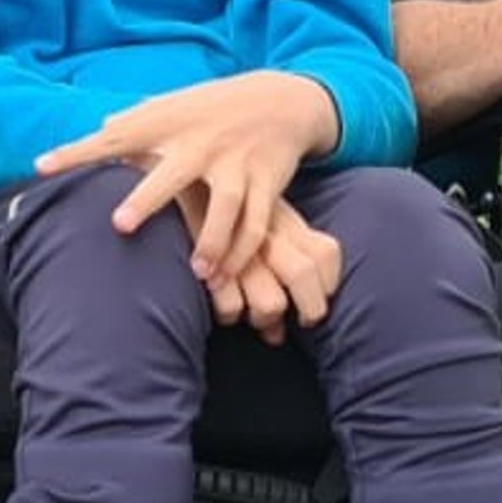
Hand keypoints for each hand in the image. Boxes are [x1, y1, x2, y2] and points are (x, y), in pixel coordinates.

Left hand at [34, 72, 336, 283]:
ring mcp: (235, 163)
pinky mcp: (266, 181)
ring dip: (211, 242)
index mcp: (169, 124)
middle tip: (119, 225)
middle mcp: (201, 143)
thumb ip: (137, 118)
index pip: (114, 136)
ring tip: (197, 274)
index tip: (40, 167)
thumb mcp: (175, 104)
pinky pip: (256, 223)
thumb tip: (98, 127)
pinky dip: (242, 251)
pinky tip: (224, 274)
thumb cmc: (213, 107)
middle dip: (147, 199)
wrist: (283, 98)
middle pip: (172, 174)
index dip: (76, 152)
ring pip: (226, 207)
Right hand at [183, 186, 343, 344]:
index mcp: (283, 220)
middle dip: (311, 310)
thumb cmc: (219, 207)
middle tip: (301, 320)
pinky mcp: (211, 263)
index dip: (328, 282)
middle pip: (304, 277)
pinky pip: (230, 306)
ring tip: (252, 316)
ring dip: (264, 318)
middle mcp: (265, 234)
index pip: (326, 252)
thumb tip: (278, 332)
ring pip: (271, 303)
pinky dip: (229, 315)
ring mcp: (239, 250)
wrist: (173, 170)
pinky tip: (223, 310)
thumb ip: (277, 260)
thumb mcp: (257, 219)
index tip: (318, 296)